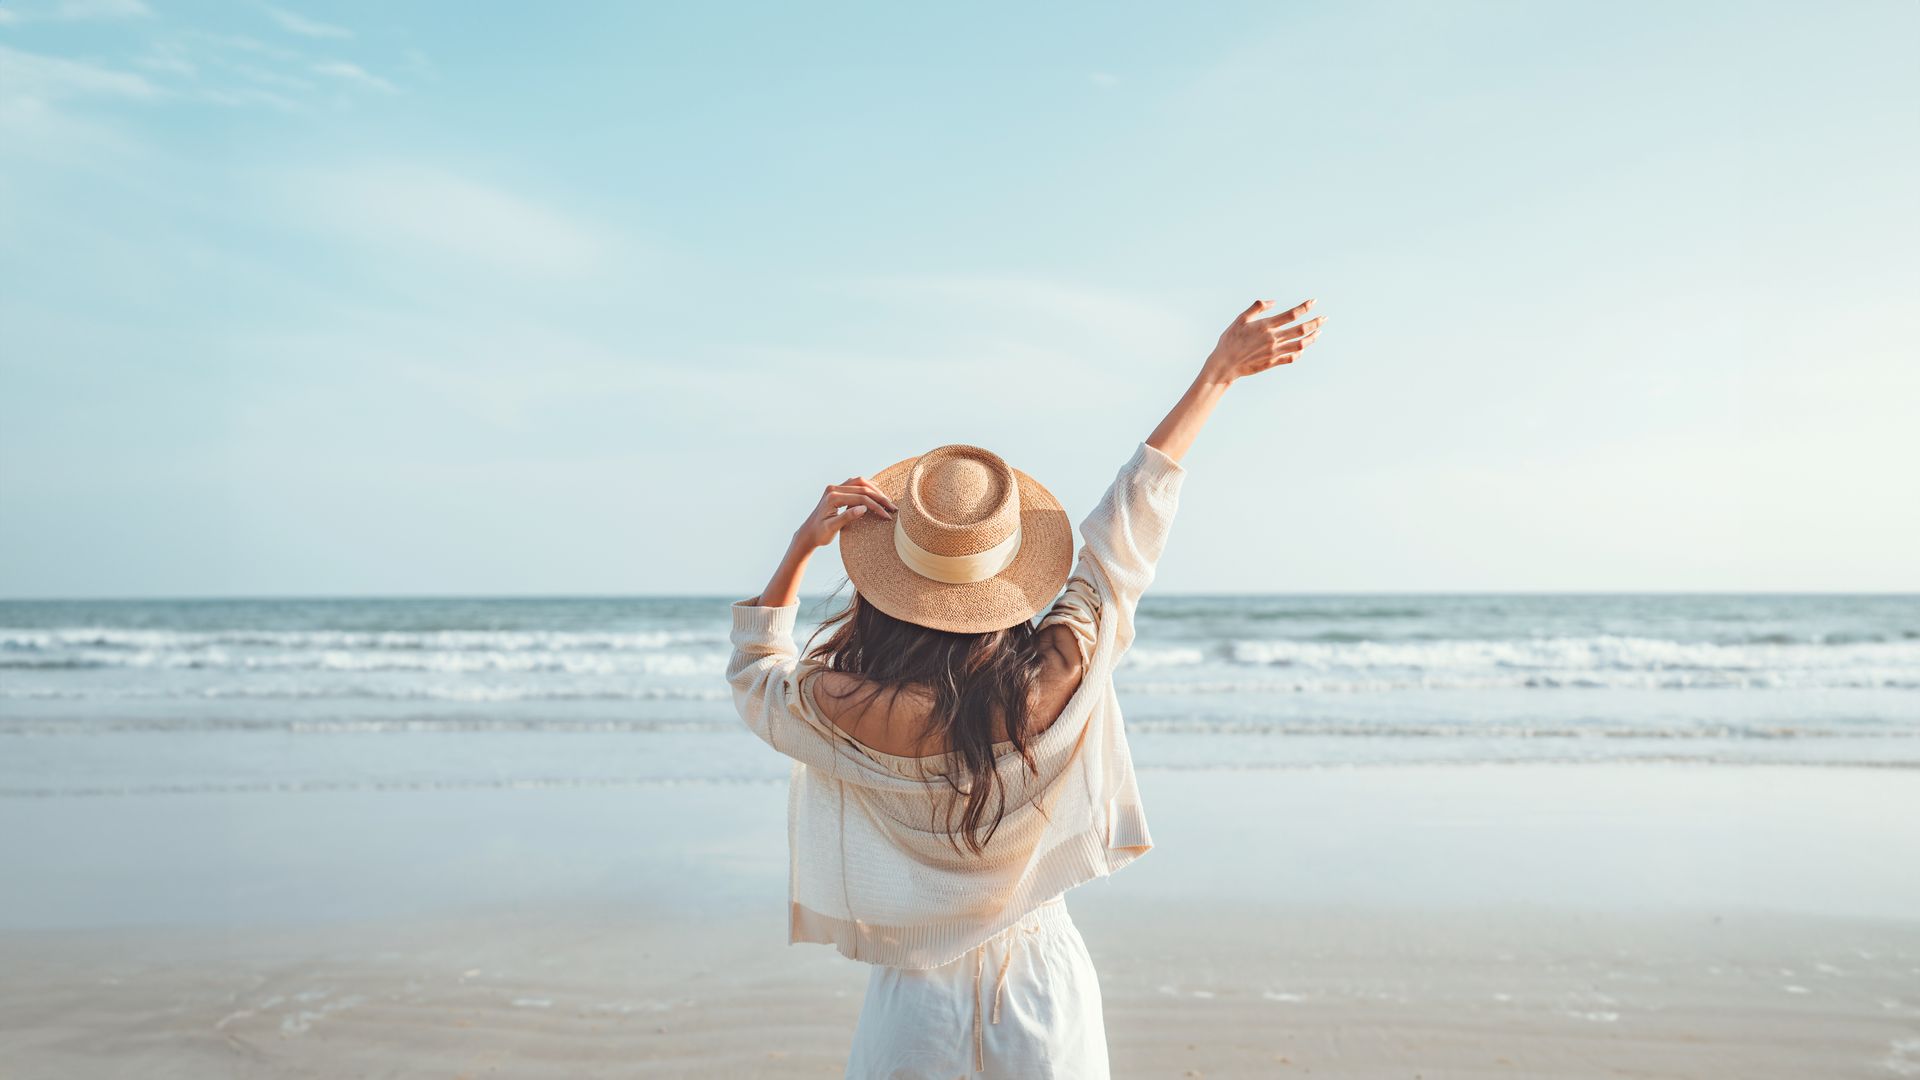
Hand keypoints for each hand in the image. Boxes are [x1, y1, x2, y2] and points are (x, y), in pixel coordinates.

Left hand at [792, 476, 896, 550]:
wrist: (808, 534)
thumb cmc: (819, 534)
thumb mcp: (832, 528)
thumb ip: (847, 517)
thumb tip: (863, 508)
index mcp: (832, 497)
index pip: (860, 498)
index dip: (876, 506)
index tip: (887, 516)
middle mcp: (833, 489)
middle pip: (862, 488)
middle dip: (879, 497)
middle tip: (892, 508)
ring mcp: (835, 488)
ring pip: (860, 482)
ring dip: (875, 490)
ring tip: (886, 501)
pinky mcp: (837, 490)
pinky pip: (855, 484)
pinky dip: (867, 487)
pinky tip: (876, 493)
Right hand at [1199, 298, 1324, 384]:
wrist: (1224, 365)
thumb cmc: (1230, 340)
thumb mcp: (1240, 319)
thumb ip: (1257, 308)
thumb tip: (1273, 302)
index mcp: (1266, 326)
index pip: (1291, 314)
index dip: (1304, 307)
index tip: (1313, 301)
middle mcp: (1273, 338)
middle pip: (1300, 329)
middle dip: (1315, 323)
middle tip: (1324, 318)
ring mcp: (1274, 352)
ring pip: (1300, 344)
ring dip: (1311, 338)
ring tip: (1318, 332)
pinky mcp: (1272, 362)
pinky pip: (1291, 357)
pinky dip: (1299, 353)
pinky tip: (1303, 348)